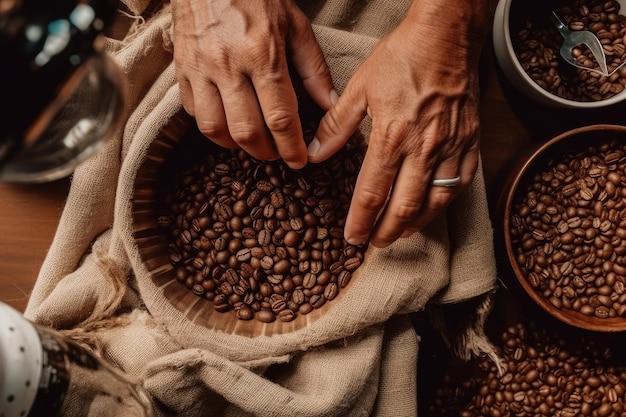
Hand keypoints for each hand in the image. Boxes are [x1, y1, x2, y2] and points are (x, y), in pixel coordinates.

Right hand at [171, 0, 336, 168]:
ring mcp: (200, 68)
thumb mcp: (295, 25)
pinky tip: (228, 121)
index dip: (292, 146)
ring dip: (236, 145)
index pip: (280, 116)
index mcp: (262, 53)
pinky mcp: (181, 68)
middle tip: (278, 154)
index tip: (300, 160)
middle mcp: (228, 64)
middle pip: (247, 130)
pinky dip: (212, 126)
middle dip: (266, 152)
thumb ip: (313, 68)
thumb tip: (330, 104)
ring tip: (252, 143)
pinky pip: (194, 112)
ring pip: (215, 129)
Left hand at [308, 1, 487, 247]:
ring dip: (416, 225)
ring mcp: (451, 147)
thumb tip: (317, 154)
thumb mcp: (359, 88)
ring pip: (435, 202)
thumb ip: (337, 126)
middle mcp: (423, 149)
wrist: (447, 37)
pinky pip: (462, 183)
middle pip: (404, 208)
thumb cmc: (402, 57)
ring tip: (400, 233)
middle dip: (387, 232)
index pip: (372, 193)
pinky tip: (433, 208)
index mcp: (392, 137)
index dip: (360, 221)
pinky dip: (445, 203)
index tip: (352, 237)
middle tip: (375, 244)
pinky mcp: (470, 141)